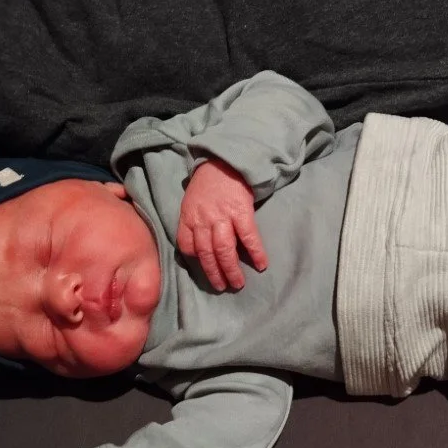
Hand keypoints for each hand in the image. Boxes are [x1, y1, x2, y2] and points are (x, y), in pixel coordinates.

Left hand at [177, 158, 268, 290]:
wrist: (227, 160)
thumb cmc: (210, 181)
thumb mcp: (191, 200)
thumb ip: (193, 220)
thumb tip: (198, 242)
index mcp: (189, 216)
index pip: (186, 245)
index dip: (195, 260)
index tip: (205, 270)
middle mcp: (203, 218)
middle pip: (206, 252)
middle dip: (214, 273)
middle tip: (223, 287)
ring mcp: (222, 215)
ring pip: (224, 249)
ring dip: (231, 269)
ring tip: (238, 283)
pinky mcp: (241, 211)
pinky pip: (248, 237)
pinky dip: (255, 253)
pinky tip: (261, 265)